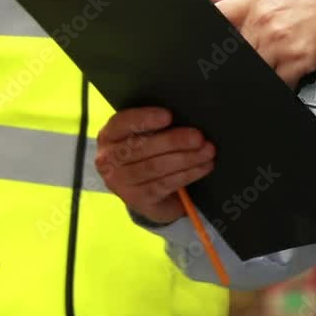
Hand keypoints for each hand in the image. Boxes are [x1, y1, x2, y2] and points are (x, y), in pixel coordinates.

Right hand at [95, 107, 215, 223]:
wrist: (146, 190)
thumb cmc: (148, 151)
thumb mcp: (145, 134)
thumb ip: (157, 125)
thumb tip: (185, 115)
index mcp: (109, 135)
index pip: (124, 123)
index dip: (146, 119)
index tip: (169, 116)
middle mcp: (108, 159)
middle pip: (143, 147)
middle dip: (174, 141)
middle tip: (199, 137)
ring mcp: (120, 183)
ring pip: (155, 167)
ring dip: (186, 158)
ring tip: (207, 151)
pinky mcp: (137, 200)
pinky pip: (164, 184)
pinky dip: (187, 174)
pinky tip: (203, 167)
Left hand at [207, 0, 315, 87]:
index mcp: (251, 2)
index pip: (214, 19)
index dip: (203, 37)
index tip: (201, 51)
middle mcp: (261, 22)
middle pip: (230, 53)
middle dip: (229, 64)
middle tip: (226, 73)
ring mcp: (277, 44)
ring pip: (250, 71)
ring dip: (251, 77)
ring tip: (256, 77)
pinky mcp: (296, 62)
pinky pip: (275, 84)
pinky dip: (275, 87)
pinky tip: (278, 85)